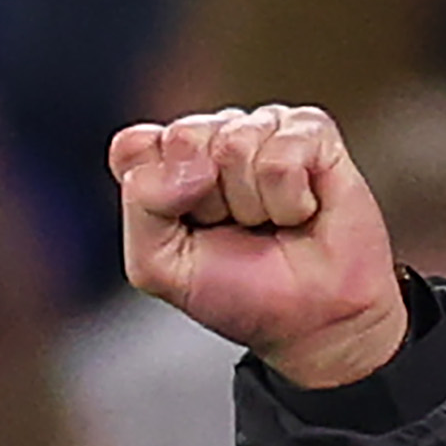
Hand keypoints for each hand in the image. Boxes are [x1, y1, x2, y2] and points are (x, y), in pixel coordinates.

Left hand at [108, 105, 403, 390]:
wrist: (312, 319)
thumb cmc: (240, 292)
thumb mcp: (158, 266)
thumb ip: (142, 204)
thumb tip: (189, 159)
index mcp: (168, 163)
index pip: (133, 146)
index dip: (156, 194)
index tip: (186, 229)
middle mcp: (212, 136)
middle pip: (183, 137)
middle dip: (207, 201)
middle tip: (232, 228)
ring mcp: (261, 127)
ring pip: (235, 145)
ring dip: (253, 206)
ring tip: (269, 223)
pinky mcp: (311, 129)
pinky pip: (283, 154)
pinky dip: (290, 200)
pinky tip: (299, 212)